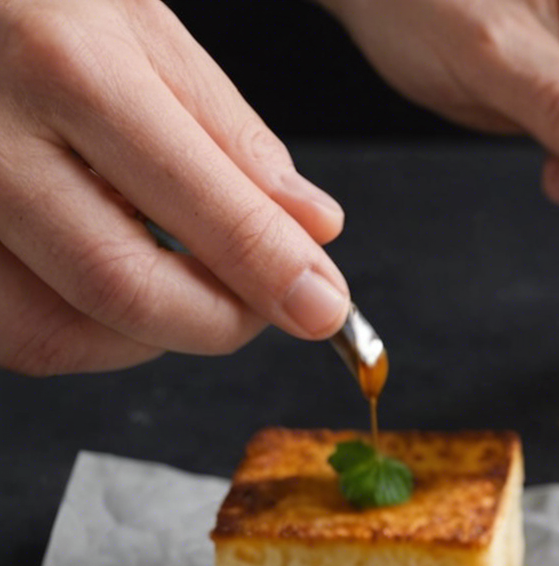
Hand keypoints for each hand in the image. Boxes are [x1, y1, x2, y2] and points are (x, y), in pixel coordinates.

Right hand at [0, 0, 348, 375]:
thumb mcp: (141, 26)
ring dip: (145, 336)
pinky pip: (8, 327)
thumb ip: (229, 132)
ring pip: (52, 333)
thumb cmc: (34, 4)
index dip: (272, 274)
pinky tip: (108, 273)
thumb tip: (313, 228)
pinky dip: (77, 328)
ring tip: (181, 279)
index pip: (195, 211)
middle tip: (264, 303)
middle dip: (218, 321)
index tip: (323, 307)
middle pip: (122, 290)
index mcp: (67, 69)